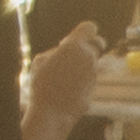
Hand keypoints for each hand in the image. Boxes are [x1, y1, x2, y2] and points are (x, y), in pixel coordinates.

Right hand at [23, 21, 105, 139]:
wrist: (51, 112)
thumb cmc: (42, 84)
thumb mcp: (41, 60)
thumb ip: (56, 50)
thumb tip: (64, 47)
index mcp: (74, 46)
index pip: (89, 28)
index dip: (85, 31)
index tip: (77, 37)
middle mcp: (88, 57)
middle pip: (98, 43)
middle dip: (90, 46)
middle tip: (77, 53)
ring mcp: (94, 73)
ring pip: (93, 62)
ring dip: (83, 65)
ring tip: (64, 76)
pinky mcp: (94, 87)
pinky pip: (89, 78)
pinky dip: (82, 80)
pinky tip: (67, 89)